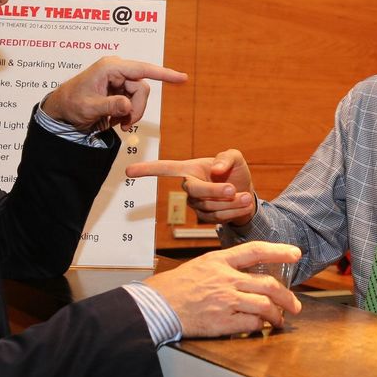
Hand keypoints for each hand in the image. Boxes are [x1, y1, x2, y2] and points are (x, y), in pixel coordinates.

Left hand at [41, 57, 186, 131]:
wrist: (61, 109)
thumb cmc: (70, 104)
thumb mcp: (88, 108)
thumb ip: (109, 106)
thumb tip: (127, 105)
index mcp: (109, 67)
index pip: (142, 69)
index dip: (163, 74)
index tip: (181, 78)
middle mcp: (116, 69)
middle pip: (142, 88)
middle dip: (137, 108)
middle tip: (127, 125)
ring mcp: (118, 78)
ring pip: (139, 95)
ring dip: (133, 112)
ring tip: (120, 124)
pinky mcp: (118, 87)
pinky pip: (133, 99)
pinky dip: (128, 112)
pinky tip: (117, 120)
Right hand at [126, 149, 255, 225]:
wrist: (247, 194)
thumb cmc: (236, 172)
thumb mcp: (235, 158)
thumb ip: (227, 158)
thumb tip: (215, 170)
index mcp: (190, 169)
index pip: (165, 168)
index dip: (148, 169)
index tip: (129, 171)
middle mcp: (189, 187)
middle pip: (195, 190)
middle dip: (214, 190)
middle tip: (232, 189)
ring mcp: (196, 204)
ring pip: (209, 206)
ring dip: (231, 202)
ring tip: (245, 196)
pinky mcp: (205, 218)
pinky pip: (217, 217)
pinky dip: (234, 210)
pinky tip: (243, 203)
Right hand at [144, 241, 302, 336]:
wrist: (158, 305)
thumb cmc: (176, 286)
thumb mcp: (201, 265)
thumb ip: (224, 266)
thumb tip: (246, 272)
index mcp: (220, 261)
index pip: (256, 250)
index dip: (279, 251)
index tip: (295, 253)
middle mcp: (226, 278)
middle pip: (268, 284)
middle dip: (287, 296)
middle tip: (294, 304)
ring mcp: (226, 300)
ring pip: (265, 305)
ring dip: (277, 314)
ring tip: (280, 319)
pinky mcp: (223, 321)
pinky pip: (252, 323)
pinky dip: (260, 326)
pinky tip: (260, 326)